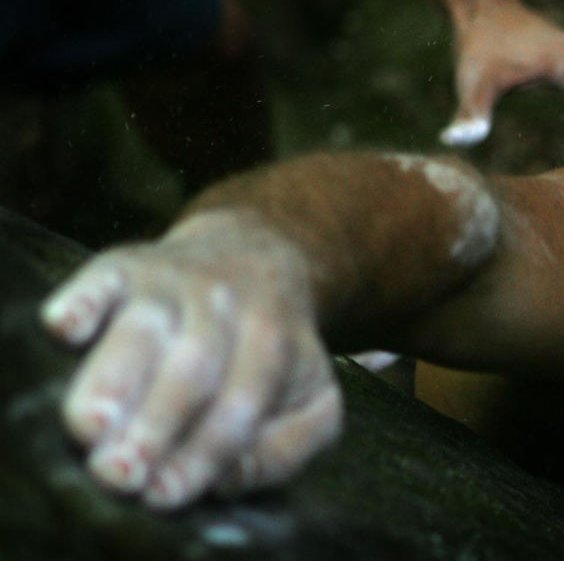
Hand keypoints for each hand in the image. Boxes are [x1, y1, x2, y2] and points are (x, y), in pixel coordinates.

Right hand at [40, 212, 341, 508]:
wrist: (254, 257)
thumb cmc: (274, 351)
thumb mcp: (312, 399)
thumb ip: (285, 448)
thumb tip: (229, 480)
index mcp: (273, 342)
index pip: (242, 402)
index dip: (204, 451)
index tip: (165, 494)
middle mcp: (225, 308)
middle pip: (193, 368)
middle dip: (157, 424)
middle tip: (121, 474)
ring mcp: (171, 284)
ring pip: (143, 330)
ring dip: (113, 380)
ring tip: (89, 428)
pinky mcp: (121, 267)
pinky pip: (99, 279)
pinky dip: (80, 301)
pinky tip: (65, 329)